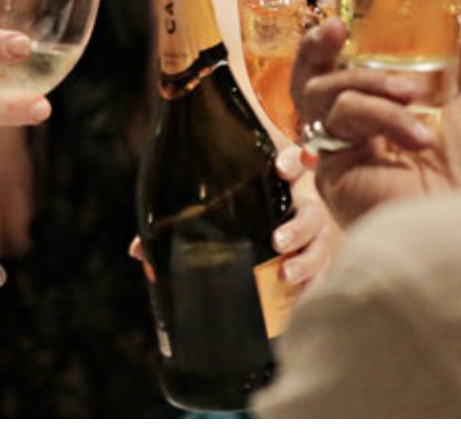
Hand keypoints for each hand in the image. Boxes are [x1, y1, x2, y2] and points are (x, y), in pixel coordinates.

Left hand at [127, 148, 340, 294]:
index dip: (292, 161)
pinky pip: (322, 273)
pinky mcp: (315, 261)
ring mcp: (312, 235)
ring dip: (307, 260)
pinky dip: (313, 286)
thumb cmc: (231, 209)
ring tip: (285, 275)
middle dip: (299, 226)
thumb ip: (174, 223)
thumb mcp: (207, 208)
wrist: (258, 233)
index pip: (293, 161)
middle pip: (311, 211)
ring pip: (321, 244)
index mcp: (275, 181)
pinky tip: (301, 300)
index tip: (281, 168)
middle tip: (277, 241)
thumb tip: (138, 250)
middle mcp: (299, 205)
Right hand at [291, 16, 460, 225]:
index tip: (344, 16)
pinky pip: (339, 118)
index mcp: (389, 109)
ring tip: (413, 95)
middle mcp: (360, 129)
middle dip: (316, 47)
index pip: (346, 66)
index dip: (336, 40)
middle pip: (312, 78)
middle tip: (335, 28)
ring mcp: (342, 149)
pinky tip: (416, 133)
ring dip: (369, 81)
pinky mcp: (331, 170)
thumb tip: (456, 17)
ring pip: (323, 91)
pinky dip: (380, 114)